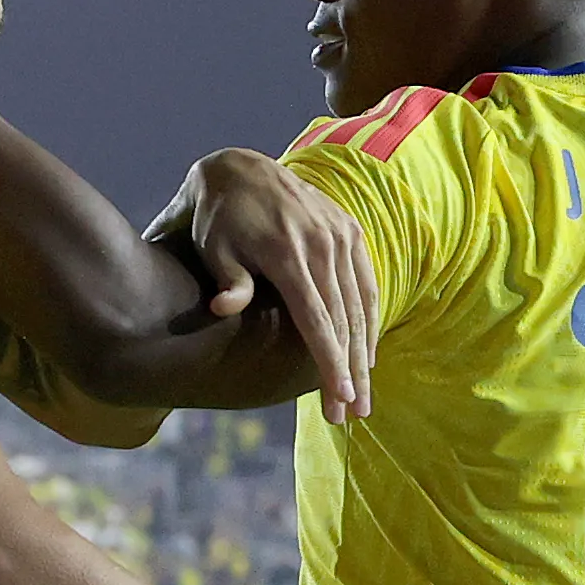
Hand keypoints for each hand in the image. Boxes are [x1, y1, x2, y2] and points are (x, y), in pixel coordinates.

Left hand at [159, 150, 379, 420]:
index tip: (340, 400)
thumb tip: (224, 309)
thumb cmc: (219, 220)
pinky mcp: (350, 230)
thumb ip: (229, 281)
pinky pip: (367, 282)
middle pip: (345, 322)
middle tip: (352, 415)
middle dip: (350, 373)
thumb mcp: (214, 248)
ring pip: (361, 305)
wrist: (242, 170)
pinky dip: (370, 319)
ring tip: (363, 396)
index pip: (318, 321)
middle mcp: (323, 245)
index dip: (331, 365)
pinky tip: (368, 352)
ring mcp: (341, 236)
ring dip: (364, 353)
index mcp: (289, 254)